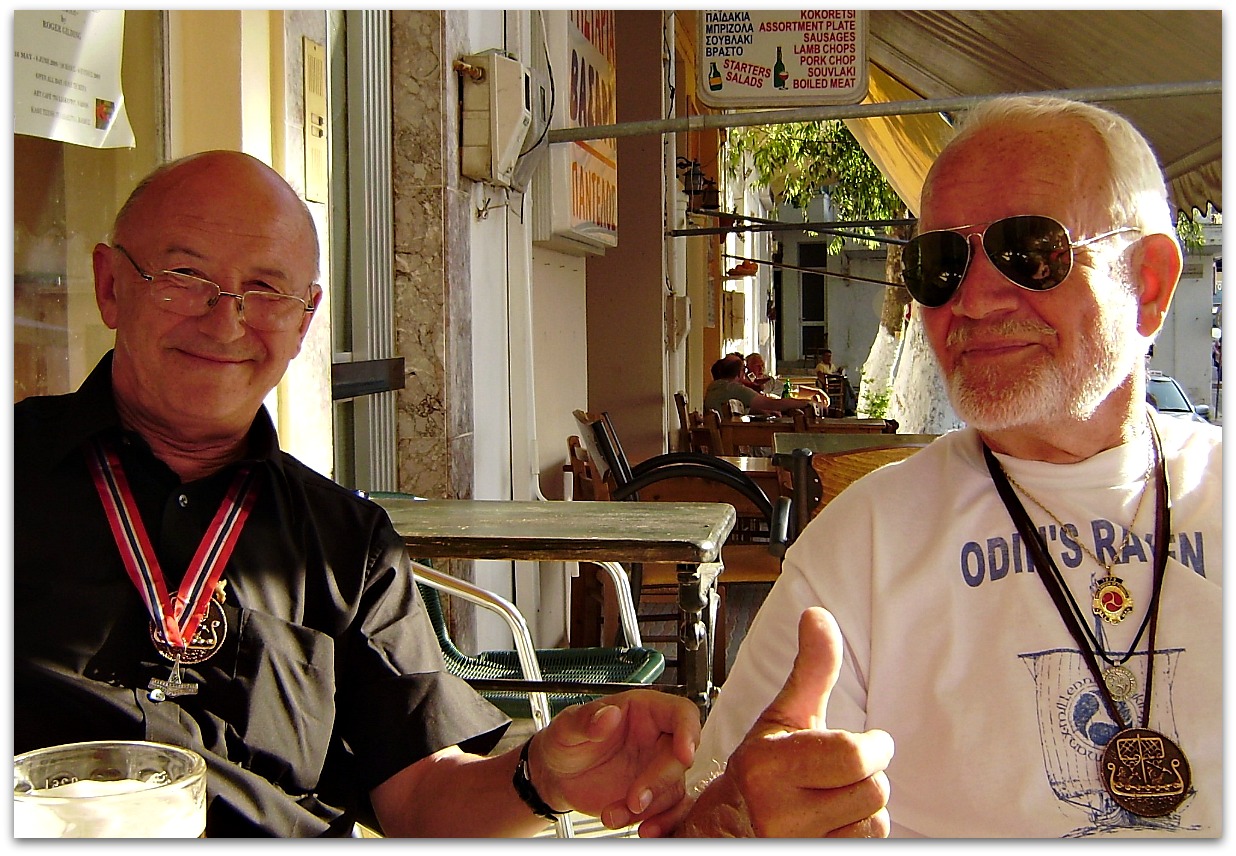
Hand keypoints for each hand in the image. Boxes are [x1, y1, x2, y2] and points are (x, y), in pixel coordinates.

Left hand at [530, 689, 699, 833]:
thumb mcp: (567, 726)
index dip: (689, 730)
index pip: (680, 713)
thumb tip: (608, 714)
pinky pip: (670, 812)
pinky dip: (662, 824)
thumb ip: (586, 720)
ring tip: (615, 816)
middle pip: (680, 757)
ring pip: (675, 790)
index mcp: (644, 711)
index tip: (684, 753)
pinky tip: (644, 830)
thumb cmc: (565, 740)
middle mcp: (656, 739)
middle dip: (661, 782)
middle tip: (634, 800)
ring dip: (652, 809)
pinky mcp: (653, 797)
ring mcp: (656, 769)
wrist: (556, 775)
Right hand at [674, 607, 892, 836]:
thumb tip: (818, 617)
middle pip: (873, 791)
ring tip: (835, 796)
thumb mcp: (781, 716)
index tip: (870, 742)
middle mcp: (780, 812)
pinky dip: (858, 833)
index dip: (874, 748)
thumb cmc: (759, 771)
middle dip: (868, 776)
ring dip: (864, 808)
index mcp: (769, 767)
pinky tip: (835, 821)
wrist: (727, 827)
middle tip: (845, 771)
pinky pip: (865, 846)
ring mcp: (795, 844)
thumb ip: (811, 669)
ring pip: (874, 823)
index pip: (854, 757)